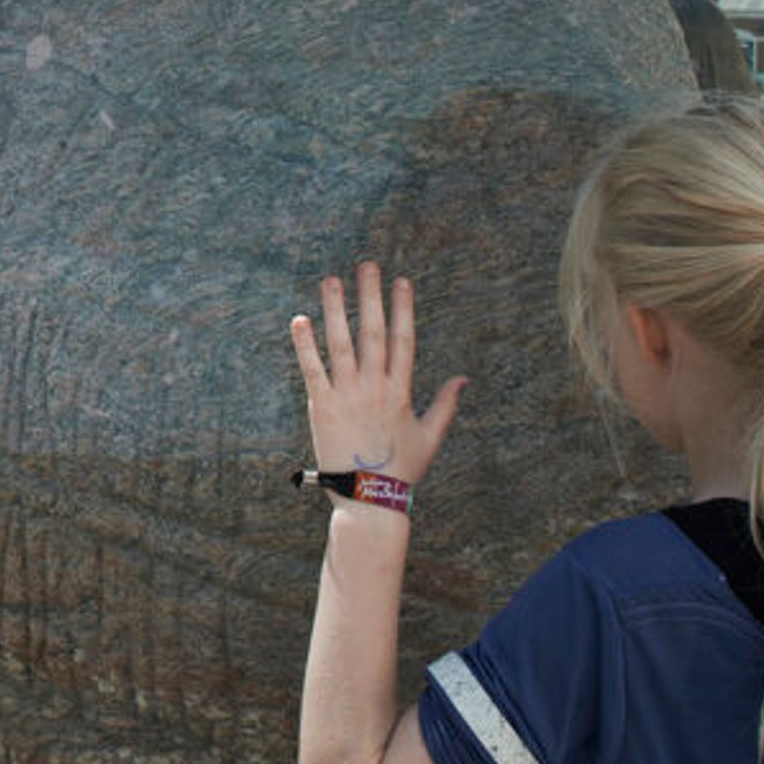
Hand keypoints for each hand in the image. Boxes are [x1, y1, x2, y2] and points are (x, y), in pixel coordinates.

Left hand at [290, 261, 464, 496]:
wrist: (369, 498)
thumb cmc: (402, 469)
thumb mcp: (430, 436)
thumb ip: (446, 404)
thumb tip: (464, 378)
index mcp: (401, 392)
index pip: (403, 340)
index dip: (403, 309)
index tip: (402, 281)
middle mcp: (375, 388)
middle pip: (372, 333)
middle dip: (370, 297)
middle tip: (367, 265)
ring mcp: (347, 395)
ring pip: (340, 344)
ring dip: (335, 310)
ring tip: (330, 280)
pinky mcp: (321, 406)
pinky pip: (312, 369)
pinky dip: (304, 344)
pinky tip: (299, 320)